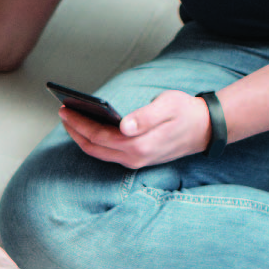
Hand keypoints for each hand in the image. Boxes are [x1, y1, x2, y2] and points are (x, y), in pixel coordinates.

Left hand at [60, 89, 212, 168]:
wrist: (205, 129)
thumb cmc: (185, 112)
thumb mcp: (168, 106)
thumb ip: (146, 116)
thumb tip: (125, 126)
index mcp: (138, 145)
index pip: (98, 136)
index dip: (79, 123)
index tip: (65, 109)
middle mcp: (133, 158)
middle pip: (93, 147)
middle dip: (75, 130)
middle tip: (62, 112)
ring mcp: (134, 161)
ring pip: (98, 152)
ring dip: (82, 137)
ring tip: (71, 118)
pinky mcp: (136, 160)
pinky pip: (107, 153)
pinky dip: (94, 141)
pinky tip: (88, 127)